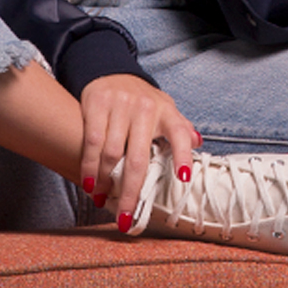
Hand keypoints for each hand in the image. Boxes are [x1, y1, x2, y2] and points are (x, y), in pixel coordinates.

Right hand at [77, 75, 197, 225]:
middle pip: (138, 159)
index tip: (185, 178)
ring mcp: (120, 105)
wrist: (111, 69)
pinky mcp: (97, 103)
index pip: (179, 134)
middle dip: (130, 192)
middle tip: (126, 218)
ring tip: (103, 200)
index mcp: (166, 112)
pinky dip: (89, 166)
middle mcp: (145, 108)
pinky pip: (92, 141)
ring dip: (106, 182)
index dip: (183, 156)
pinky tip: (89, 183)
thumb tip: (198, 142)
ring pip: (111, 153)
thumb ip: (180, 127)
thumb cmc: (142, 100)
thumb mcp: (165, 108)